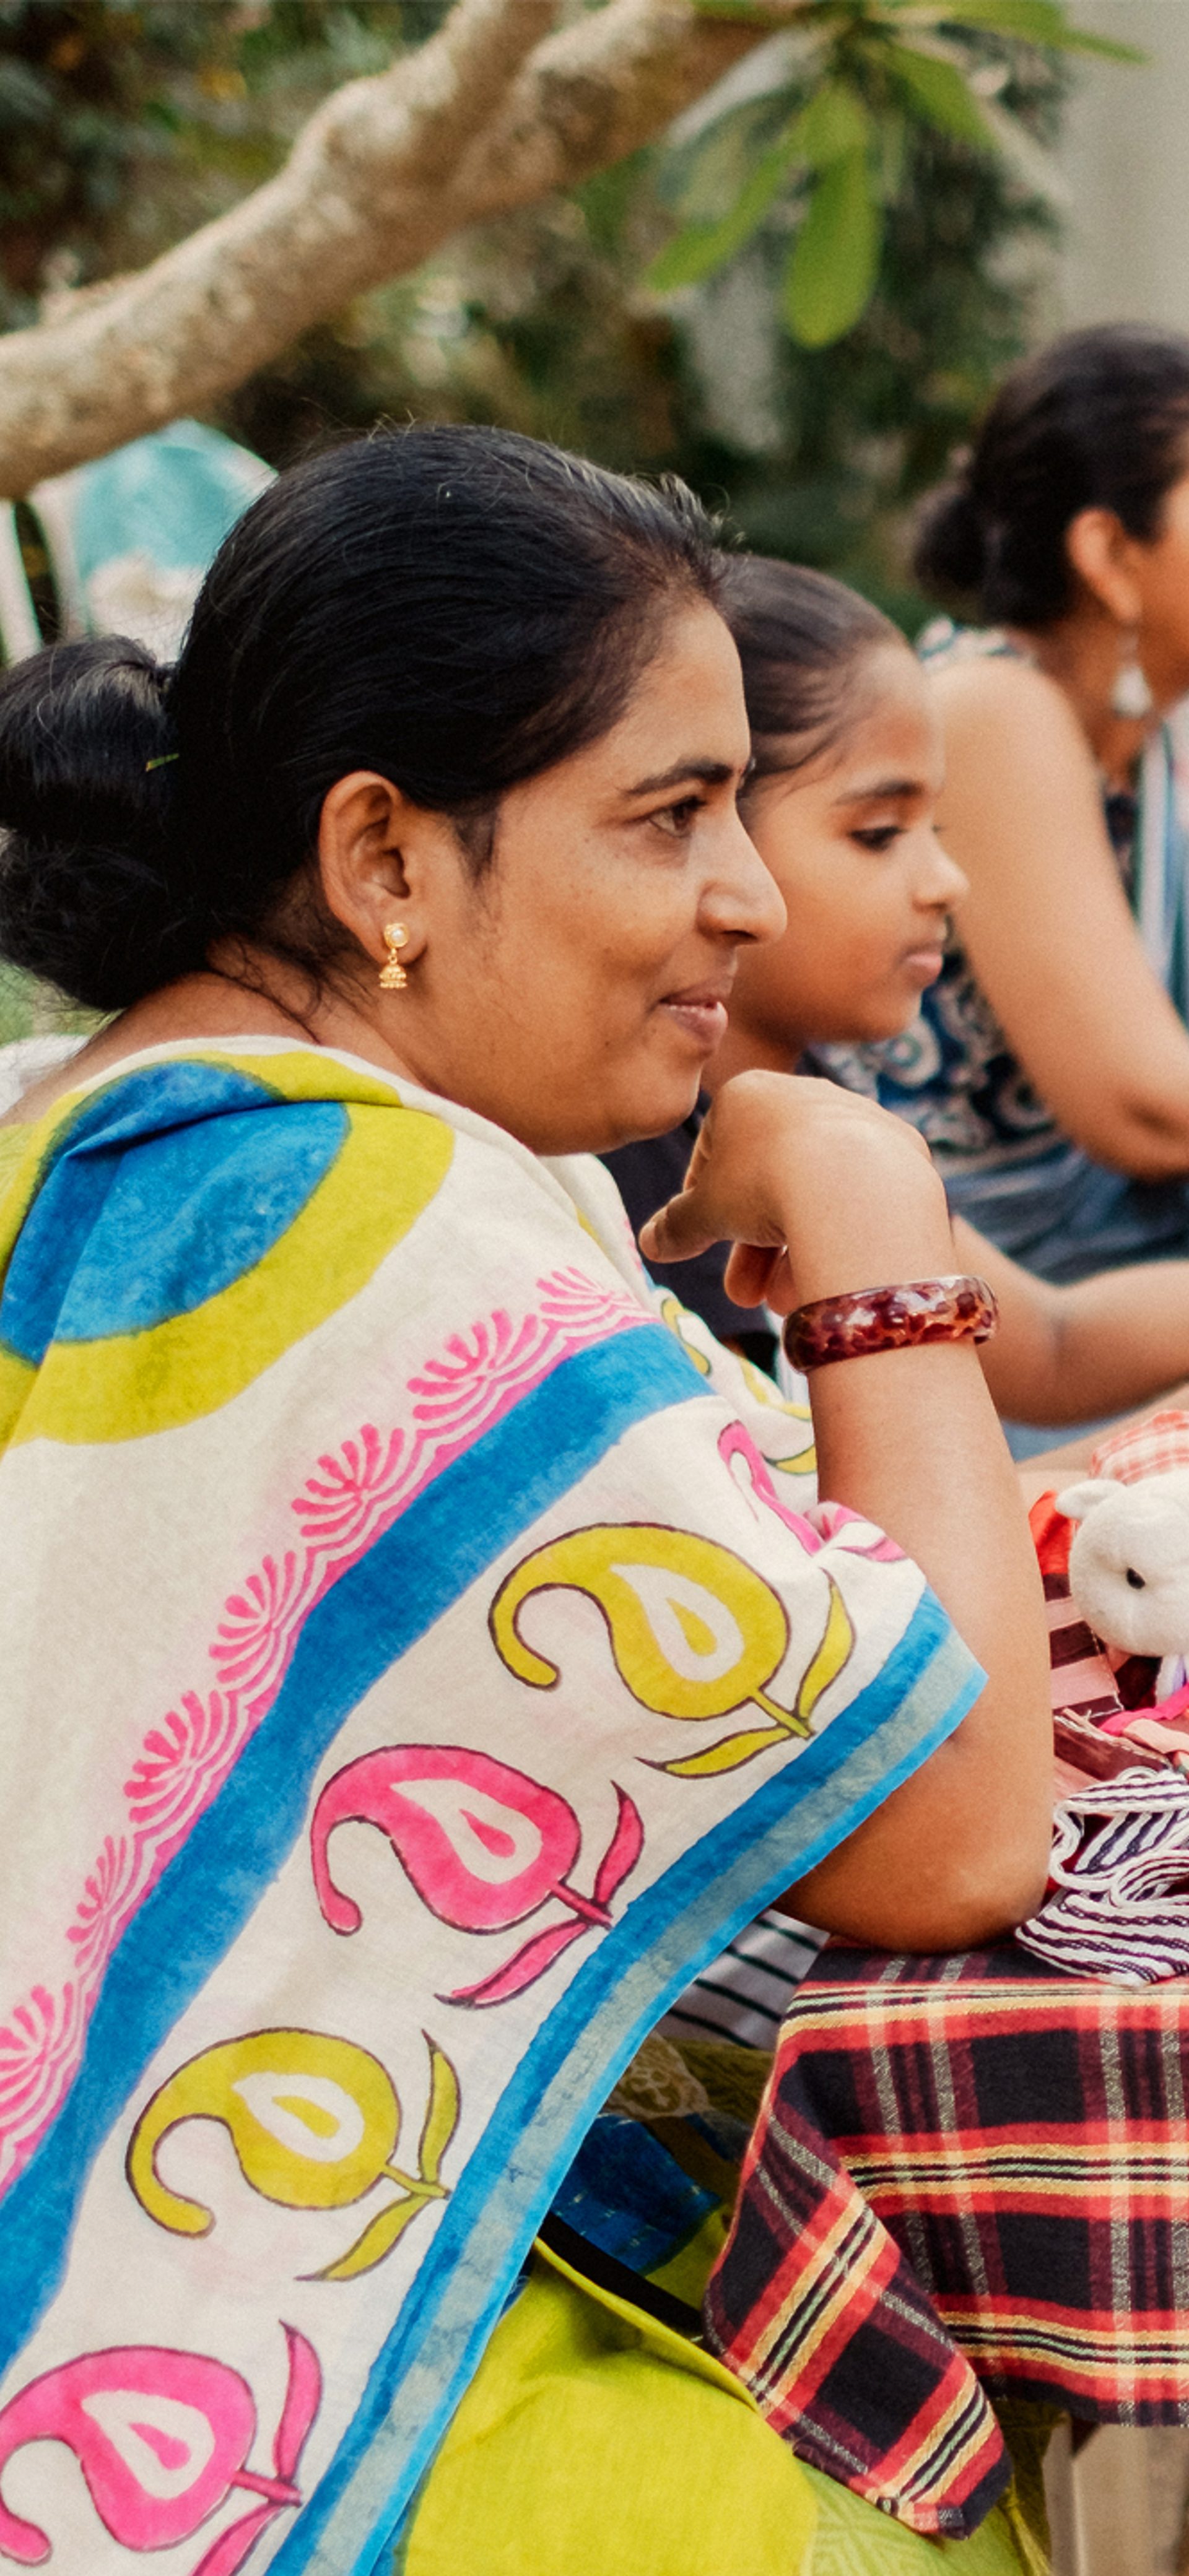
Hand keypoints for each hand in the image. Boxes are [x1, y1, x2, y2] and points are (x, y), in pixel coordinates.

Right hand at [639, 1069, 952, 1314]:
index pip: (715, 1149)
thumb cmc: (762, 1185)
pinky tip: (828, 1281)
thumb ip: (676, 1225)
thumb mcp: (704, 1212)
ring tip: (784, 1303)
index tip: (704, 1239)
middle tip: (744, 1294)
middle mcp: (805, 1094)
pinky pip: (857, 1197)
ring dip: (793, 1251)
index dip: (704, 1202)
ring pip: (814, 1192)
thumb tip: (648, 1243)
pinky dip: (838, 1235)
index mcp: (749, 1093)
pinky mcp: (901, 1150)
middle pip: (768, 1178)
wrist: (854, 1182)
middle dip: (752, 1244)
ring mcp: (858, 1119)